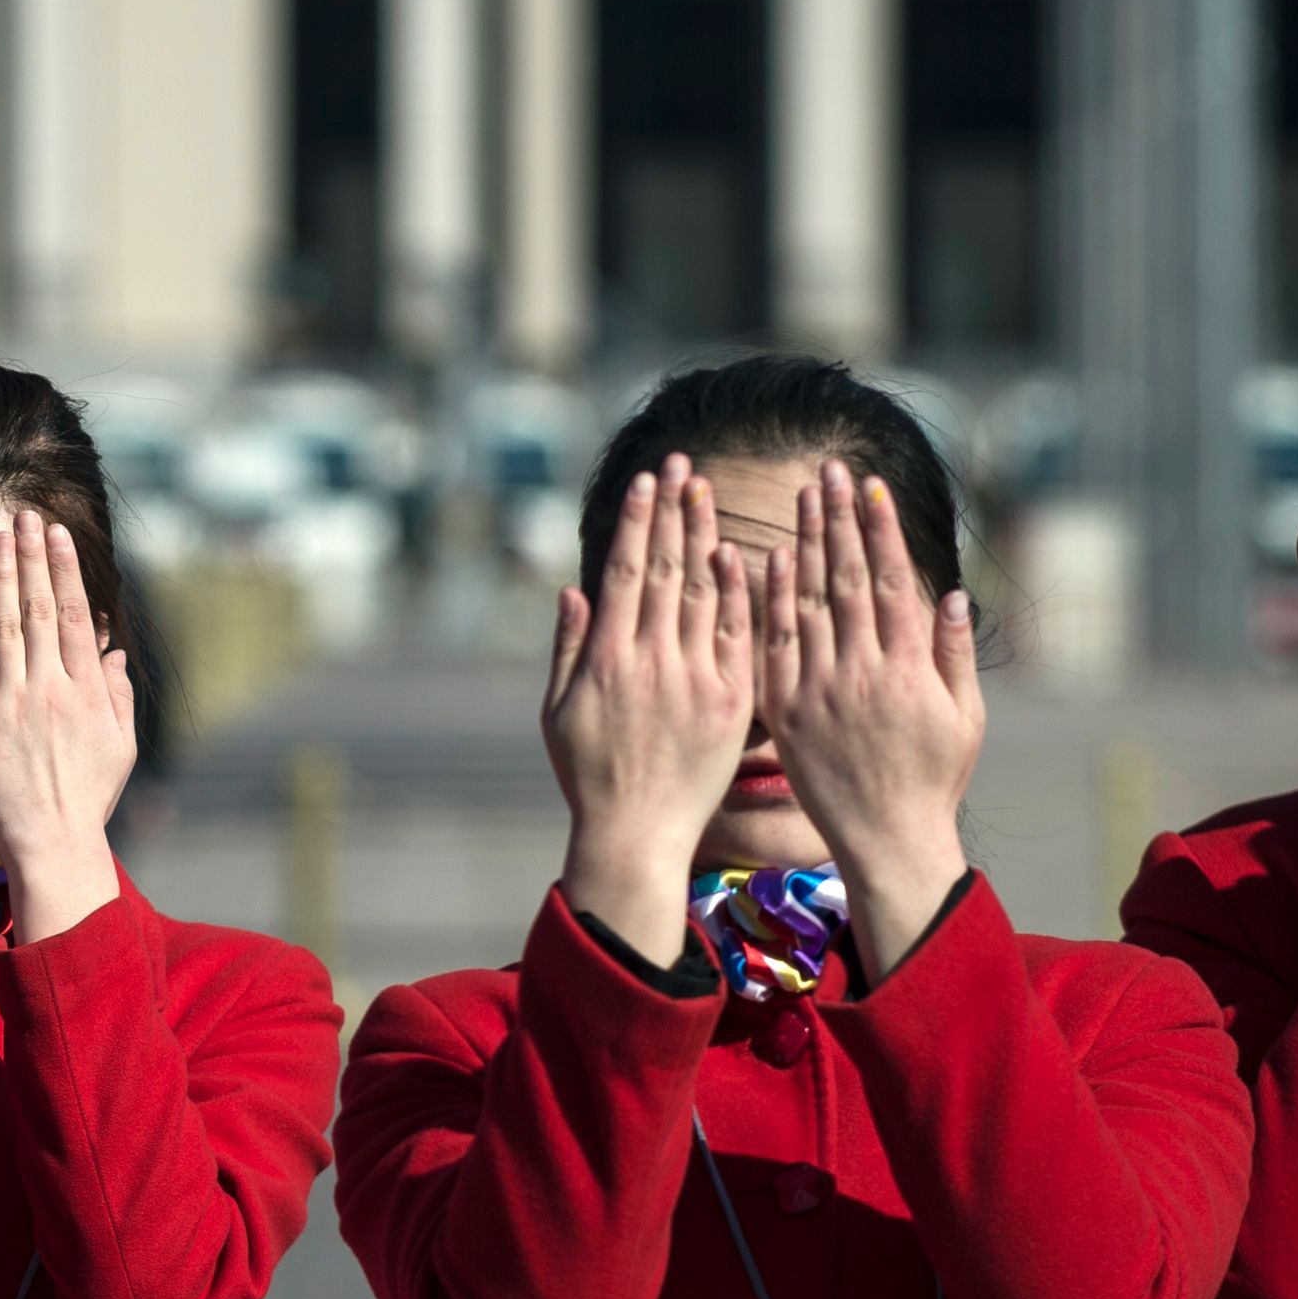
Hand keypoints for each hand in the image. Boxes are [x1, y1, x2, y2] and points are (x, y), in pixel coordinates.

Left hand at [0, 510, 137, 942]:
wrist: (50, 844)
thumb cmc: (86, 798)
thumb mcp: (120, 746)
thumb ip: (117, 696)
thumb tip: (114, 652)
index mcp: (87, 690)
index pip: (76, 615)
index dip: (64, 569)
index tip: (54, 533)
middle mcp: (51, 689)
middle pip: (40, 610)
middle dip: (30, 559)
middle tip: (21, 517)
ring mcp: (12, 704)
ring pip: (4, 628)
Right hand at [547, 458, 754, 965]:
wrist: (637, 835)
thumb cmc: (589, 776)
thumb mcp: (557, 712)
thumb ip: (567, 648)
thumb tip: (572, 588)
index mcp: (606, 659)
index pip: (626, 571)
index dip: (637, 521)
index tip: (645, 480)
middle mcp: (650, 660)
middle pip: (667, 568)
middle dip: (672, 510)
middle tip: (681, 463)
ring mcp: (694, 679)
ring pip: (703, 591)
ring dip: (705, 534)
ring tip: (708, 491)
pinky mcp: (730, 703)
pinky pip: (738, 635)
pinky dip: (738, 592)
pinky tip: (740, 553)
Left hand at [755, 462, 983, 974]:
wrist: (886, 841)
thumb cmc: (932, 779)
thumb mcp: (964, 718)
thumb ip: (953, 654)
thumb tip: (951, 594)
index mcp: (909, 669)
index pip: (892, 582)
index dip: (880, 532)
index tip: (872, 488)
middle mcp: (863, 672)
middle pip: (847, 580)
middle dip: (840, 521)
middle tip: (830, 472)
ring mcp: (821, 691)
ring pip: (809, 604)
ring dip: (804, 545)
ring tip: (801, 498)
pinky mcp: (787, 712)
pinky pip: (774, 646)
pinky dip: (769, 601)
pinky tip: (763, 560)